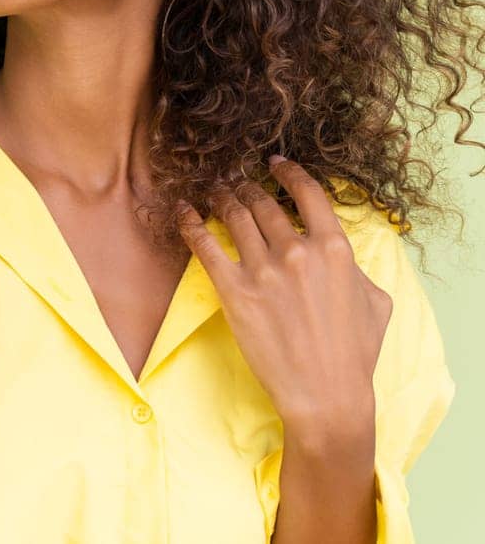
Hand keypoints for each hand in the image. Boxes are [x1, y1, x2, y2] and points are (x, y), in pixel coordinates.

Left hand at [177, 155, 392, 433]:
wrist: (326, 394)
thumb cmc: (354, 354)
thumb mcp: (375, 303)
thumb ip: (356, 270)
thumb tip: (343, 256)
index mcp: (335, 250)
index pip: (309, 195)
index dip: (290, 173)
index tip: (276, 164)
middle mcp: (298, 252)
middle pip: (265, 204)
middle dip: (247, 187)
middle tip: (235, 180)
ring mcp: (264, 270)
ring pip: (236, 217)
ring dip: (222, 198)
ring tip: (214, 191)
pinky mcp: (234, 291)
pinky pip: (205, 245)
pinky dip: (191, 223)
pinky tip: (183, 210)